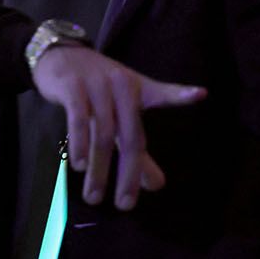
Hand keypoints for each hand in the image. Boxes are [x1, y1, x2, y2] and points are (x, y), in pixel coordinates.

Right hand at [32, 45, 205, 209]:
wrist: (60, 54)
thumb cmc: (95, 87)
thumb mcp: (119, 113)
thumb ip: (138, 149)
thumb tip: (156, 186)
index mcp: (137, 89)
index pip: (161, 95)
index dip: (180, 94)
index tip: (199, 94)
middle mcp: (121, 85)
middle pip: (130, 135)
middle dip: (128, 173)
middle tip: (124, 204)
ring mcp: (96, 85)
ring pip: (103, 133)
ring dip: (98, 168)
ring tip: (95, 195)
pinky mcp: (72, 86)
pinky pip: (78, 118)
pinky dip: (79, 142)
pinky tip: (78, 164)